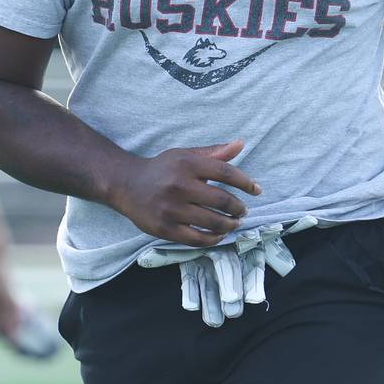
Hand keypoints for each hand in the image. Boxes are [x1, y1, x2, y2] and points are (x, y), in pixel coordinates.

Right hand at [109, 139, 260, 247]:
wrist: (126, 184)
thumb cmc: (162, 169)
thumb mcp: (185, 155)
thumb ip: (214, 153)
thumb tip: (241, 144)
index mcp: (187, 164)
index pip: (225, 173)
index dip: (245, 182)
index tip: (256, 190)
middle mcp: (179, 186)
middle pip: (221, 200)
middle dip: (238, 208)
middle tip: (243, 211)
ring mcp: (171, 209)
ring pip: (212, 222)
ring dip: (229, 225)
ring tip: (235, 223)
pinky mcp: (165, 228)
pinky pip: (196, 239)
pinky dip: (213, 239)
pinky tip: (219, 235)